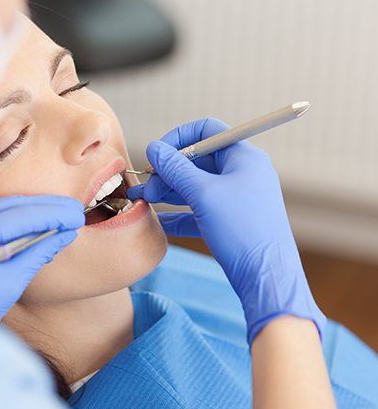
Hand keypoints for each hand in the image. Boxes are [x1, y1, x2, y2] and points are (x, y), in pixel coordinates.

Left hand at [0, 195, 84, 326]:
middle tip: (74, 209)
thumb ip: (38, 252)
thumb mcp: (10, 283)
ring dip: (30, 210)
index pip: (16, 218)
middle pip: (6, 206)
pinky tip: (36, 220)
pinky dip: (12, 218)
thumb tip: (67, 232)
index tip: (77, 215)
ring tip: (61, 212)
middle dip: (43, 207)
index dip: (51, 215)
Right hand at [128, 118, 324, 344]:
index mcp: (243, 157)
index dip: (179, 138)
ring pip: (195, 186)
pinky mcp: (230, 221)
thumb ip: (176, 169)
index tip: (157, 154)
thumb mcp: (204, 194)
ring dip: (168, 191)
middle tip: (145, 186)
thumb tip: (153, 148)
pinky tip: (159, 221)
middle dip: (167, 171)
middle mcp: (241, 173)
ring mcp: (236, 198)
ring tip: (142, 201)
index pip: (207, 131)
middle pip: (197, 160)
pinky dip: (179, 213)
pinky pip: (199, 210)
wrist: (266, 277)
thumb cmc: (241, 230)